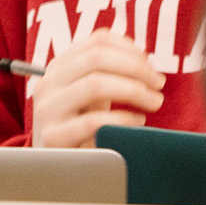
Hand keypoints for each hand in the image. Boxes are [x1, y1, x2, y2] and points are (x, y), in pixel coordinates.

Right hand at [27, 29, 162, 146]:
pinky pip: (93, 122)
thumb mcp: (89, 94)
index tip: (150, 64)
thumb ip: (107, 73)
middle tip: (158, 82)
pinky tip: (137, 122)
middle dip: (136, 68)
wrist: (54, 164)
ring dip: (134, 90)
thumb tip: (142, 59)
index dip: (130, 48)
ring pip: (95, 84)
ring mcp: (47, 109)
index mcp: (59, 66)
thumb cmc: (79, 125)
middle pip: (97, 58)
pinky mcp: (52, 137)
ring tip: (154, 101)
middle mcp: (48, 82)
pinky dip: (123, 119)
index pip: (97, 41)